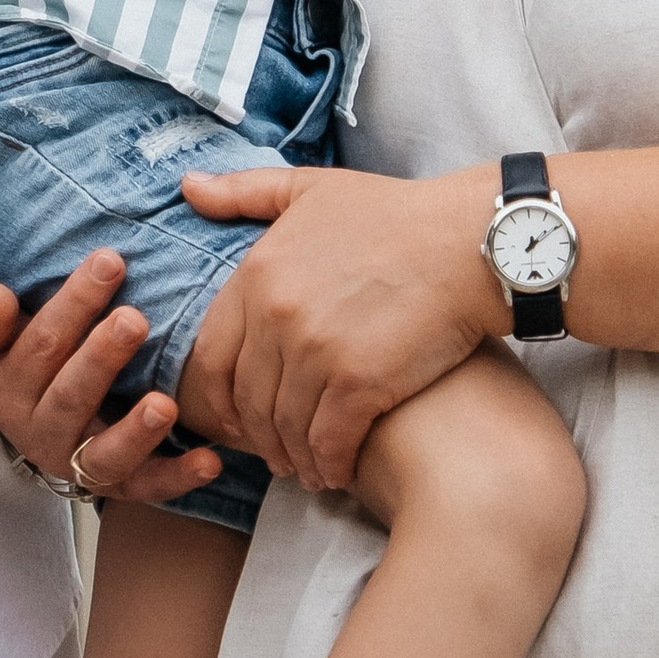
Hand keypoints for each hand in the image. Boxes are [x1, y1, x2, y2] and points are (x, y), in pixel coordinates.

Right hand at [0, 257, 237, 507]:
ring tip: (163, 405)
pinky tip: (209, 461)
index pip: (41, 345)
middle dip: (103, 357)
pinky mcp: (119, 486)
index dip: (74, 303)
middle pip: (72, 395)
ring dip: (136, 432)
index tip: (109, 260)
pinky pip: (147, 488)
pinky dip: (178, 477)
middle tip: (134, 320)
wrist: (35, 428)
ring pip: (104, 455)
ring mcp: (79, 464)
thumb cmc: (21, 364)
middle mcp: (41, 432)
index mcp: (8, 391)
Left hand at [177, 165, 499, 485]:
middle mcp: (277, 315)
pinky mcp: (360, 383)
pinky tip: (338, 471)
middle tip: (274, 454)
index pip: (212, 356)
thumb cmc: (396, 213)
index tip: (235, 417)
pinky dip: (330, 463)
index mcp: (257, 274)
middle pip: (247, 400)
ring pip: (285, 428)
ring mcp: (316, 351)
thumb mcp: (311, 189)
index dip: (219, 397)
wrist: (469, 242)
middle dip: (257, 435)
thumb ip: (245, 192)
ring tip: (308, 470)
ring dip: (294, 458)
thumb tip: (189, 186)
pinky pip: (328, 441)